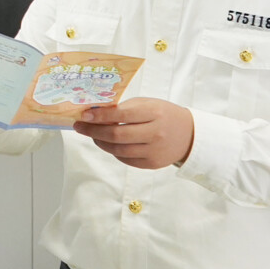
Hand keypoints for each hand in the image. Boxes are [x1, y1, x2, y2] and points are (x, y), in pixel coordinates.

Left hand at [75, 98, 194, 169]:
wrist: (189, 135)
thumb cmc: (163, 115)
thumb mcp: (147, 104)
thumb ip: (124, 108)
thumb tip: (95, 113)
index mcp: (154, 113)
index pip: (121, 114)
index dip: (100, 116)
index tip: (84, 115)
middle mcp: (155, 133)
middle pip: (116, 135)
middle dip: (93, 131)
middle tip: (80, 126)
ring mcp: (154, 151)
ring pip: (118, 150)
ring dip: (100, 142)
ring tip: (92, 134)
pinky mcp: (152, 164)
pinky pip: (125, 159)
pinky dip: (113, 151)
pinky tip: (108, 143)